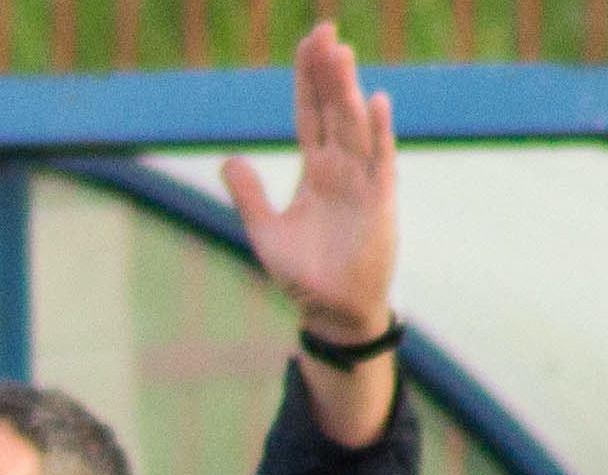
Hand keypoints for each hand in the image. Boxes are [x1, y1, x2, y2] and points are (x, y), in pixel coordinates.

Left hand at [227, 22, 395, 345]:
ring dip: (347, 91)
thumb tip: (227, 160)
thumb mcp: (265, 231)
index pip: (309, 114)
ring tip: (341, 54)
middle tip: (325, 30)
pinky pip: (379, 161)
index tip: (309, 43)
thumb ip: (248, 195)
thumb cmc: (304, 274)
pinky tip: (374, 101)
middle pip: (332, 109)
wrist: (333, 311)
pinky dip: (377, 132)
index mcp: (315, 170)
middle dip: (328, 72)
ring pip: (353, 126)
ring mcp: (362, 182)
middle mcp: (340, 168)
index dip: (307, 79)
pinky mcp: (380, 202)